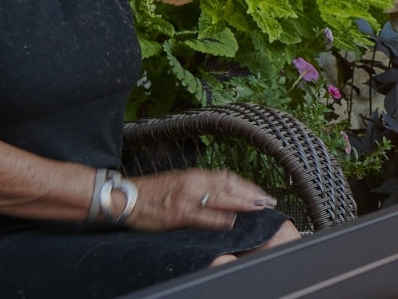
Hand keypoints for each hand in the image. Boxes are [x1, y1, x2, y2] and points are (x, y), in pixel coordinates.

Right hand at [125, 168, 277, 231]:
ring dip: (242, 202)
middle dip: (252, 193)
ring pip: (221, 198)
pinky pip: (202, 216)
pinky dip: (218, 219)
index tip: (261, 192)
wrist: (128, 197)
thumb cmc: (153, 192)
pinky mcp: (178, 213)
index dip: (247, 185)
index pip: (228, 178)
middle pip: (230, 186)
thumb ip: (200, 186)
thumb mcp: (180, 182)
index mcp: (195, 175)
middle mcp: (194, 182)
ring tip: (259, 207)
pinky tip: (231, 221)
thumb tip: (222, 191)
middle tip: (270, 201)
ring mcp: (187, 197)